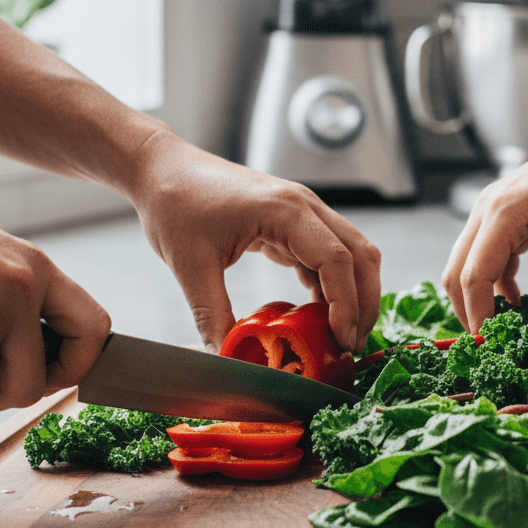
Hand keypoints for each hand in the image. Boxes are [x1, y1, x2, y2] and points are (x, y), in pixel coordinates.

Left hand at [126, 129, 380, 353]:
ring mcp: (301, 210)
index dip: (346, 304)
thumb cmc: (175, 201)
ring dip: (353, 293)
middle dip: (364, 303)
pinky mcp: (291, 220)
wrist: (163, 168)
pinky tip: (317, 314)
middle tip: (351, 347)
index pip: (337, 260)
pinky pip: (327, 253)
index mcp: (285, 209)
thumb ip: (212, 315)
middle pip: (359, 255)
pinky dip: (331, 284)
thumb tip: (227, 359)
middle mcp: (303, 205)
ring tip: (339, 337)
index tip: (342, 341)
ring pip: (350, 253)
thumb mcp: (189, 265)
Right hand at [442, 106, 527, 334]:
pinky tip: (517, 298)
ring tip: (506, 326)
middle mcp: (487, 206)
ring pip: (466, 260)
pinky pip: (484, 250)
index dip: (478, 316)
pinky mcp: (503, 208)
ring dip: (479, 294)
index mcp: (504, 212)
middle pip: (457, 270)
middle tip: (493, 343)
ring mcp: (491, 205)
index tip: (492, 347)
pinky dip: (492, 277)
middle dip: (469, 310)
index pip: (474, 276)